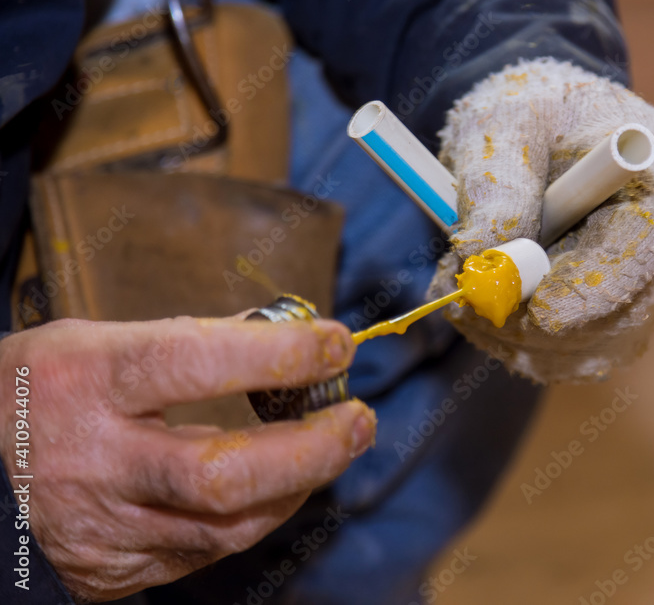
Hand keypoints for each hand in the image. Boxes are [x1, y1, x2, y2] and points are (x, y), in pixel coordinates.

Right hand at [0, 315, 374, 601]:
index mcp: (86, 381)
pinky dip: (258, 515)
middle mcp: (94, 461)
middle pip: (220, 474)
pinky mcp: (115, 570)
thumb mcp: (93, 343)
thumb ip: (186, 343)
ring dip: (299, 485)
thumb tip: (281, 338)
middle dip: (309, 449)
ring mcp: (104, 526)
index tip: (335, 343)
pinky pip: (208, 551)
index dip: (275, 354)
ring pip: (225, 527)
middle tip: (358, 418)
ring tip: (337, 444)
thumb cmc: (39, 394)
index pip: (191, 362)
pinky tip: (285, 483)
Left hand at [429, 58, 653, 382]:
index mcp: (652, 184)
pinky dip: (516, 346)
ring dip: (517, 339)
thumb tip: (481, 255)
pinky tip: (479, 308)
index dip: (592, 294)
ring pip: (590, 351)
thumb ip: (494, 182)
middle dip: (538, 324)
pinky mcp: (605, 316)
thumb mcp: (501, 123)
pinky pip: (568, 357)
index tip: (537, 312)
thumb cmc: (523, 110)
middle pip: (621, 319)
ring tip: (461, 294)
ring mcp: (636, 289)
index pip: (643, 257)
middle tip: (469, 303)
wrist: (533, 124)